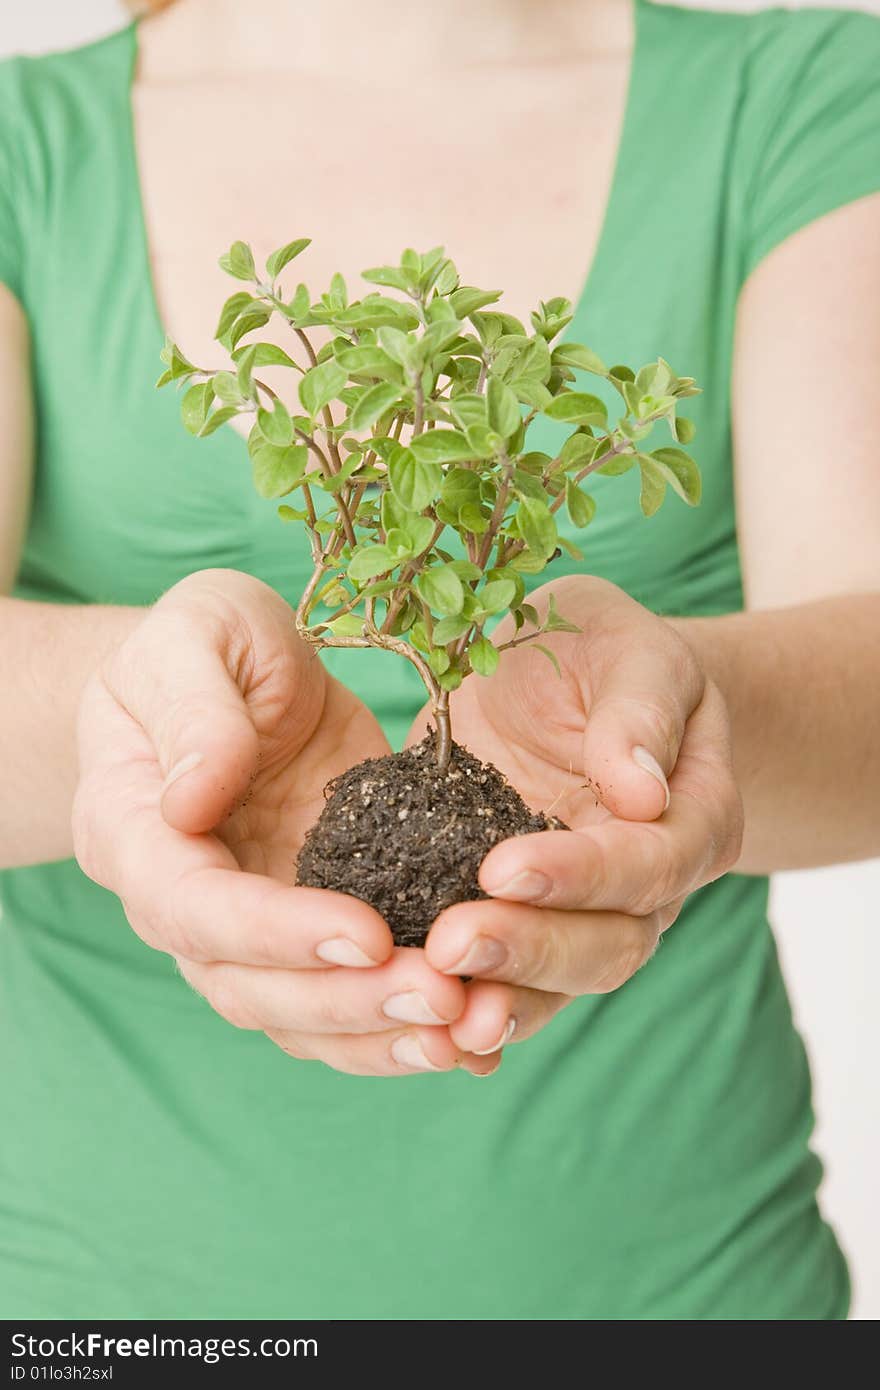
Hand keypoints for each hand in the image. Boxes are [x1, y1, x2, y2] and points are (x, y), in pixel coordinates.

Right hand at [73, 568, 493, 1075]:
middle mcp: (183, 904)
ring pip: (303, 1019)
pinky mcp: (316, 928)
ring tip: (472, 1029)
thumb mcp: (198, 634)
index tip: (365, 933)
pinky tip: (480, 1035)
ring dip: (383, 1034)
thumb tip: (190, 800)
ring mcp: (250, 928)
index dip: (277, 934)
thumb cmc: (203, 644)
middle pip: (250, 988)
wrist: (231, 673)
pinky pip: (350, 998)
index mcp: (133, 830)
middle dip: (348, 1002)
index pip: (194, 908)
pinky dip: (406, 1027)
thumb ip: (193, 711)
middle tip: (444, 996)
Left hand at [408, 576, 742, 1057]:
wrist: (563, 676)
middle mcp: (649, 886)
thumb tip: (643, 792)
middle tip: (450, 944)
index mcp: (692, 816)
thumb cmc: (602, 651)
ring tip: (434, 1006)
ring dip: (497, 997)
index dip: (580, 875)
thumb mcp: (626, 648)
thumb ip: (639, 709)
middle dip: (530, 949)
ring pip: (557, 985)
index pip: (648, 864)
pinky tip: (421, 1028)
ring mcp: (583, 915)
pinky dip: (466, 1011)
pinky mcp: (519, 921)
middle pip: (609, 947)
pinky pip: (503, 983)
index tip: (501, 867)